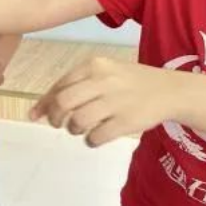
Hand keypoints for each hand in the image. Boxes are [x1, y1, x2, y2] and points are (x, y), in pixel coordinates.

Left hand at [29, 57, 184, 146]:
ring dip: (73, 129)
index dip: (44, 103)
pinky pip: (96, 136)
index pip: (59, 85)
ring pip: (77, 121)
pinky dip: (90, 141)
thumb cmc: (130, 82)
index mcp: (94, 65)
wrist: (170, 90)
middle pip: (63, 102)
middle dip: (55, 117)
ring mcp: (116, 101)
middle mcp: (103, 80)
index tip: (36, 115)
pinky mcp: (127, 121)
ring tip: (81, 129)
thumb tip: (39, 110)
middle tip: (60, 124)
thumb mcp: (104, 73)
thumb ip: (75, 86)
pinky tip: (95, 137)